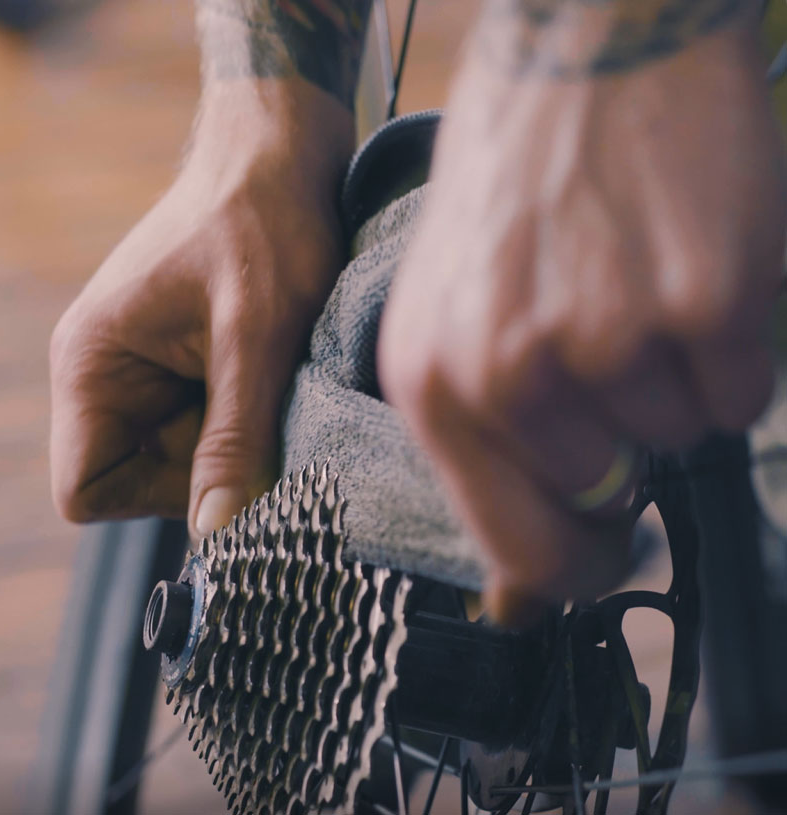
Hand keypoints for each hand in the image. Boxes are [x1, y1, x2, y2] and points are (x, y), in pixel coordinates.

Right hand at [50, 81, 352, 537]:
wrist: (281, 156)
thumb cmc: (263, 225)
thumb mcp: (256, 337)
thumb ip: (234, 438)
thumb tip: (217, 534)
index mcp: (93, 366)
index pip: (86, 491)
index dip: (158, 497)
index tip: (227, 465)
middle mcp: (107, 375)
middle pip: (144, 480)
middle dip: (211, 467)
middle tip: (271, 416)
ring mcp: (148, 371)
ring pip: (186, 457)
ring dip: (239, 440)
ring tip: (278, 379)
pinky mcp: (186, 364)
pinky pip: (211, 425)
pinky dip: (249, 418)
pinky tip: (278, 372)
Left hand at [378, 22, 786, 619]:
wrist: (577, 53)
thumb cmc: (513, 190)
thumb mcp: (449, 315)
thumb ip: (488, 431)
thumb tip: (551, 545)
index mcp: (434, 386)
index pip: (519, 551)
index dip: (575, 570)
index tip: (608, 554)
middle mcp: (509, 375)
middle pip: (612, 495)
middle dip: (628, 445)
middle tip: (611, 348)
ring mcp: (606, 341)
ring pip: (681, 435)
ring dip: (672, 379)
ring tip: (629, 285)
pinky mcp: (702, 303)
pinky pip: (742, 388)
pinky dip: (729, 346)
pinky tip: (679, 267)